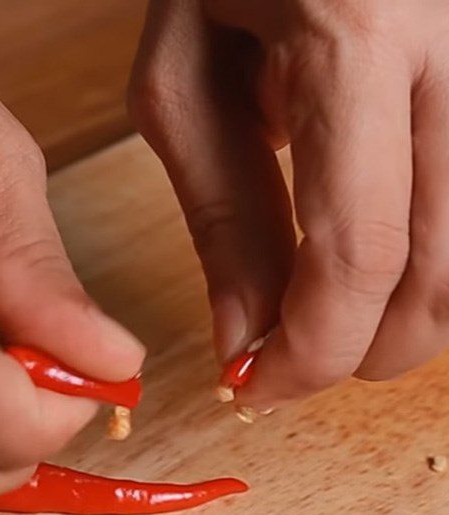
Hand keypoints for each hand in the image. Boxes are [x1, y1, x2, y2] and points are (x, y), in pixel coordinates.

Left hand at [130, 0, 448, 409]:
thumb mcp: (183, 87)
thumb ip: (223, 215)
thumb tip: (245, 339)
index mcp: (357, 32)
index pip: (359, 253)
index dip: (312, 351)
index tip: (258, 388)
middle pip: (446, 273)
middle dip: (363, 351)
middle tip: (293, 360)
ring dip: (405, 319)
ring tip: (331, 312)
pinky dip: (431, 266)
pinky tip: (378, 258)